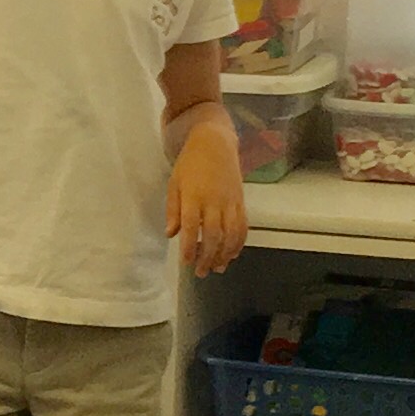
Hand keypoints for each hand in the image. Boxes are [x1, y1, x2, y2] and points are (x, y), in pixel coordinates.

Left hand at [167, 136, 247, 274]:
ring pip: (231, 234)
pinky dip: (239, 243)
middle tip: (201, 272)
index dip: (189, 247)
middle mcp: (214, 201)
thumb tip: (171, 234)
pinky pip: (243, 226)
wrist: (215, 143)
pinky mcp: (241, 201)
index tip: (185, 262)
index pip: (191, 228)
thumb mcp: (174, 183)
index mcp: (194, 196)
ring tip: (217, 268)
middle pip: (213, 235)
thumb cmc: (190, 163)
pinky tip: (233, 254)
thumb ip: (173, 210)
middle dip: (207, 257)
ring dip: (225, 254)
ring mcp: (230, 202)